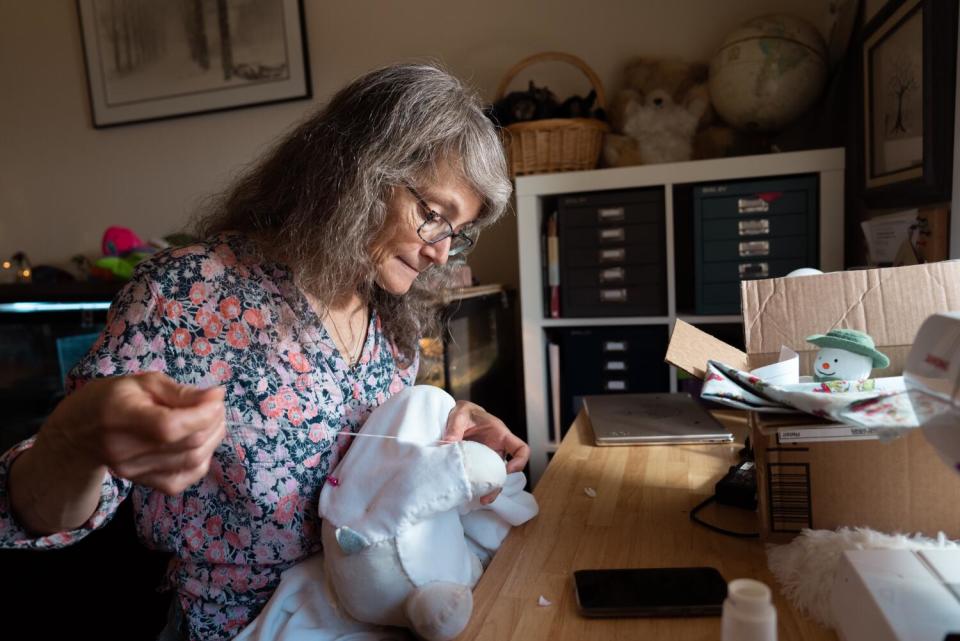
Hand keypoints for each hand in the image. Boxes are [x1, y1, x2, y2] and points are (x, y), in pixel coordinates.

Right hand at [40, 372, 226, 495]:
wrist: (79, 432)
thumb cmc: (114, 398)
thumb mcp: (143, 382)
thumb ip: (181, 392)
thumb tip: (217, 397)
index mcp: (120, 417)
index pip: (169, 427)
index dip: (202, 414)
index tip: (216, 397)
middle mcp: (125, 451)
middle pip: (187, 446)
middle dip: (213, 423)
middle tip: (216, 406)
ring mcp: (134, 472)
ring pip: (192, 463)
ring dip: (213, 440)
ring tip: (213, 421)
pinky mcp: (143, 483)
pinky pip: (184, 479)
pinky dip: (202, 460)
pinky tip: (201, 443)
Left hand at [443, 401, 529, 503]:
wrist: (459, 417)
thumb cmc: (466, 413)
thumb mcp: (460, 414)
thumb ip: (455, 427)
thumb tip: (447, 443)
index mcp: (500, 435)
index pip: (521, 449)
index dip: (520, 461)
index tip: (508, 470)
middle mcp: (497, 449)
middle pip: (507, 470)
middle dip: (499, 485)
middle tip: (487, 496)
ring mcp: (488, 458)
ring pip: (494, 478)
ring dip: (490, 490)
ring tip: (481, 501)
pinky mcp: (477, 465)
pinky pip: (481, 477)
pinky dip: (477, 486)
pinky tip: (469, 493)